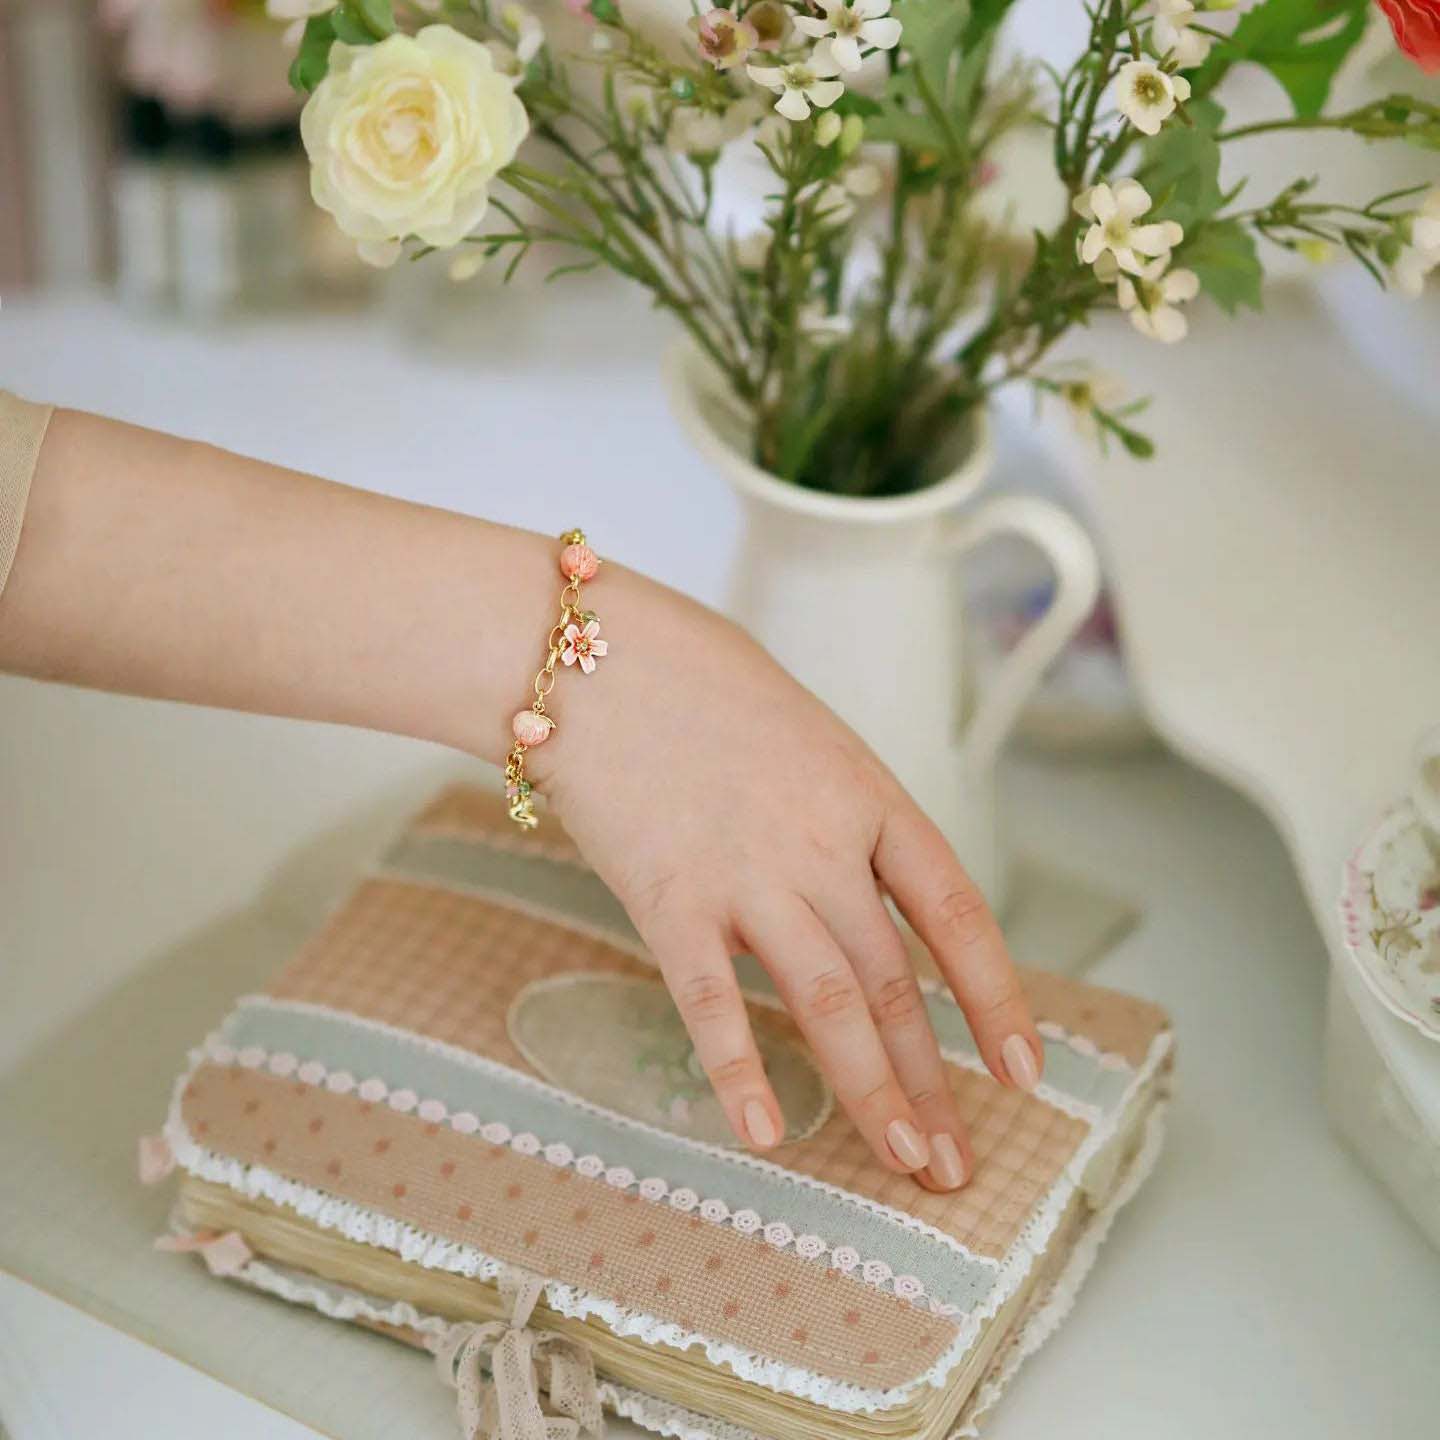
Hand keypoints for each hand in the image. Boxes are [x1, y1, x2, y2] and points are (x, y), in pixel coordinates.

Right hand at [525, 563, 1042, 1190]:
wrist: (592, 655)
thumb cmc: (696, 678)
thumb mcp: (805, 728)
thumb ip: (843, 811)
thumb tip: (868, 883)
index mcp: (868, 798)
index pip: (956, 916)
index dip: (997, 999)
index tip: (1023, 1068)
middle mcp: (822, 847)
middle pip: (895, 982)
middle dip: (932, 1079)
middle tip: (954, 1159)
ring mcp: (748, 877)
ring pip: (829, 1005)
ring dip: (872, 1093)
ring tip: (903, 1160)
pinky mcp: (669, 902)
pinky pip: (713, 1004)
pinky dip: (739, 1073)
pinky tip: (765, 1134)